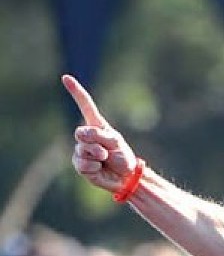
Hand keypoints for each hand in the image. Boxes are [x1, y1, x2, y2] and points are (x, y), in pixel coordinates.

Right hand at [63, 74, 140, 193]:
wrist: (125, 178)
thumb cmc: (124, 158)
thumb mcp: (116, 143)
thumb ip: (100, 135)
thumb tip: (81, 135)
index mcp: (97, 126)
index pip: (85, 106)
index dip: (76, 92)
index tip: (66, 77)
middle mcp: (87, 136)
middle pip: (81, 133)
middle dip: (95, 142)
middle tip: (106, 151)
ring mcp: (81, 150)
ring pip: (82, 150)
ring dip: (97, 156)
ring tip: (105, 160)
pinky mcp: (79, 165)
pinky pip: (82, 164)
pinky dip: (93, 168)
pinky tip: (99, 169)